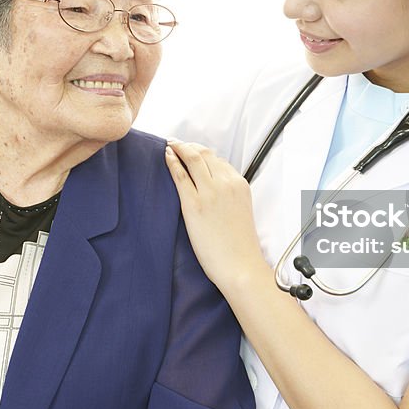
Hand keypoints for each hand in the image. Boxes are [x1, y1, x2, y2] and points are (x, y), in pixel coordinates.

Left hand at [164, 141, 268, 289]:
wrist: (240, 265)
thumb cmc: (239, 244)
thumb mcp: (241, 210)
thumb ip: (230, 193)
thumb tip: (213, 185)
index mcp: (240, 184)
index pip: (218, 159)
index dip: (202, 152)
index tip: (191, 151)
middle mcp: (226, 183)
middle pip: (204, 154)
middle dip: (189, 146)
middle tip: (177, 143)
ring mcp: (210, 192)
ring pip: (192, 158)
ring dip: (179, 147)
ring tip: (169, 145)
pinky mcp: (194, 204)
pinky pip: (180, 175)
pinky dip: (172, 161)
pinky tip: (166, 156)